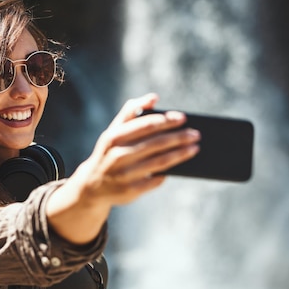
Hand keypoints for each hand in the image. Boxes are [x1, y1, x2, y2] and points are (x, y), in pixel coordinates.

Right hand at [46, 93, 199, 243]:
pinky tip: (178, 167)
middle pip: (156, 143)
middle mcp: (118, 155)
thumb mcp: (115, 129)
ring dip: (180, 154)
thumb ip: (133, 110)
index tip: (184, 118)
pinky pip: (155, 180)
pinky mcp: (130, 191)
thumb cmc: (111, 150)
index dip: (167, 121)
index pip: (147, 125)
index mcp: (114, 136)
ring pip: (160, 162)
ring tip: (195, 148)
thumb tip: (155, 97)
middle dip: (179, 138)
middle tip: (196, 134)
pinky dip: (167, 173)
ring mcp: (124, 174)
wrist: (92, 185)